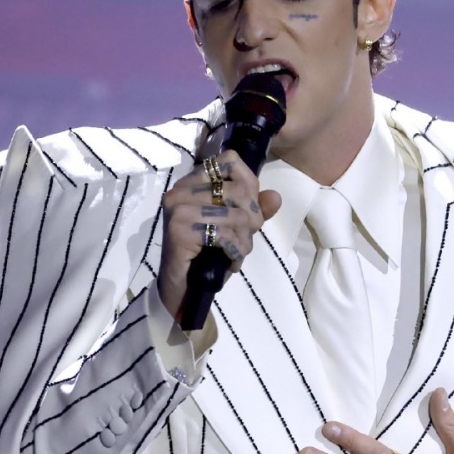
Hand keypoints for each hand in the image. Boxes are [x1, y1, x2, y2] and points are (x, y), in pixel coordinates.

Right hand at [157, 151, 282, 320]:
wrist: (181, 292)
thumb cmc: (206, 258)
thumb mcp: (235, 229)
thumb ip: (255, 210)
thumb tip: (275, 197)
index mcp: (191, 182)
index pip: (230, 161)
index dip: (249, 185)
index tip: (246, 212)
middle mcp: (180, 190)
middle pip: (240, 189)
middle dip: (252, 220)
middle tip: (243, 240)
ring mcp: (178, 209)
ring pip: (237, 214)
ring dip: (244, 241)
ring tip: (235, 254)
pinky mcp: (179, 230)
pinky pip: (225, 234)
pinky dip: (235, 252)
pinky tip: (228, 263)